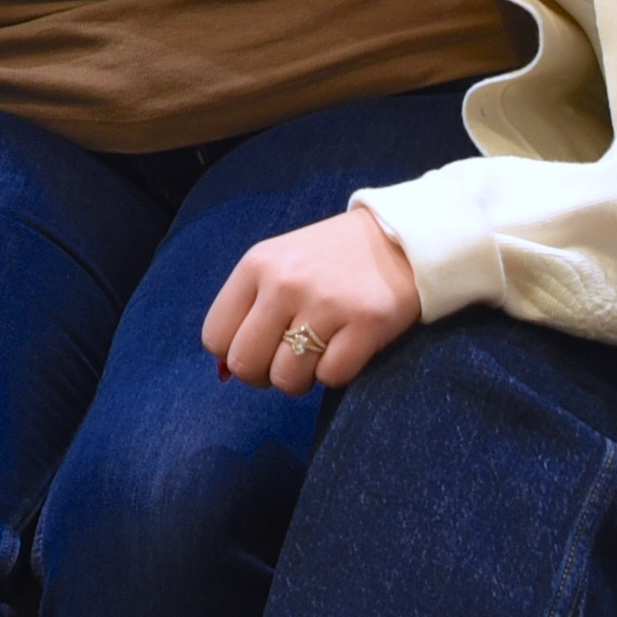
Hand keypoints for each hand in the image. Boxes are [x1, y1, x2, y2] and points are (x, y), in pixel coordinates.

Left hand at [202, 201, 421, 392]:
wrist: (400, 238)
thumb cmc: (331, 258)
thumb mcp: (280, 264)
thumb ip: (249, 307)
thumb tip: (225, 370)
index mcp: (257, 265)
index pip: (215, 336)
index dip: (235, 353)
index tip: (259, 348)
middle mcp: (285, 283)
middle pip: (246, 364)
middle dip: (263, 375)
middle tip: (287, 361)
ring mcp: (326, 303)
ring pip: (287, 379)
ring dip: (302, 377)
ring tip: (320, 351)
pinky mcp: (365, 324)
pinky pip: (331, 378)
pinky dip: (337, 373)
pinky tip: (347, 347)